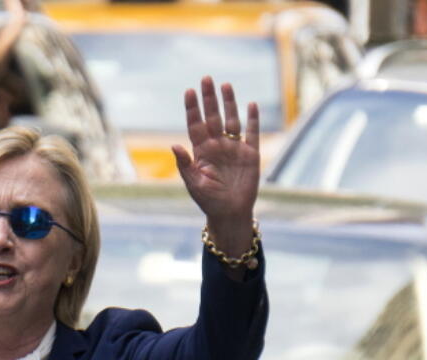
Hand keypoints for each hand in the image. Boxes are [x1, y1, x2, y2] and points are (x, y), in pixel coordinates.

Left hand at [172, 76, 259, 254]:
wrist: (230, 213)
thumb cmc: (208, 200)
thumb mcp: (194, 183)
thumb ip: (184, 164)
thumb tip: (174, 145)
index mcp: (201, 151)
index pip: (195, 125)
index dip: (192, 109)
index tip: (189, 91)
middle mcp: (217, 145)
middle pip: (213, 116)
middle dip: (209, 98)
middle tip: (206, 78)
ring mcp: (234, 148)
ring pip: (232, 120)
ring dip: (229, 103)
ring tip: (225, 85)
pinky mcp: (251, 154)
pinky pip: (252, 133)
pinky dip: (252, 119)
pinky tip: (251, 105)